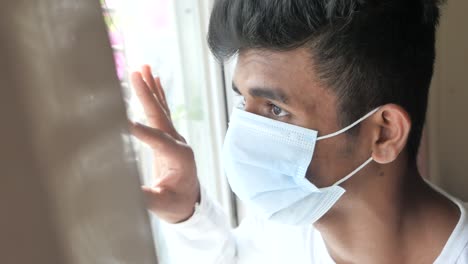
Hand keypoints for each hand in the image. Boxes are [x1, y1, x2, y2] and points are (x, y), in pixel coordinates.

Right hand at [129, 65, 199, 223]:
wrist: (189, 203)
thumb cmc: (177, 205)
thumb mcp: (162, 205)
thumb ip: (147, 197)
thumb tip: (125, 191)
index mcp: (180, 158)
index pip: (158, 140)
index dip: (140, 131)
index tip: (122, 121)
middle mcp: (179, 143)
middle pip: (160, 115)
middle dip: (147, 94)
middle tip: (136, 72)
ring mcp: (175, 138)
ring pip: (161, 109)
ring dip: (151, 88)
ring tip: (143, 67)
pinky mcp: (169, 137)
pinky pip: (161, 113)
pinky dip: (156, 96)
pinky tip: (153, 80)